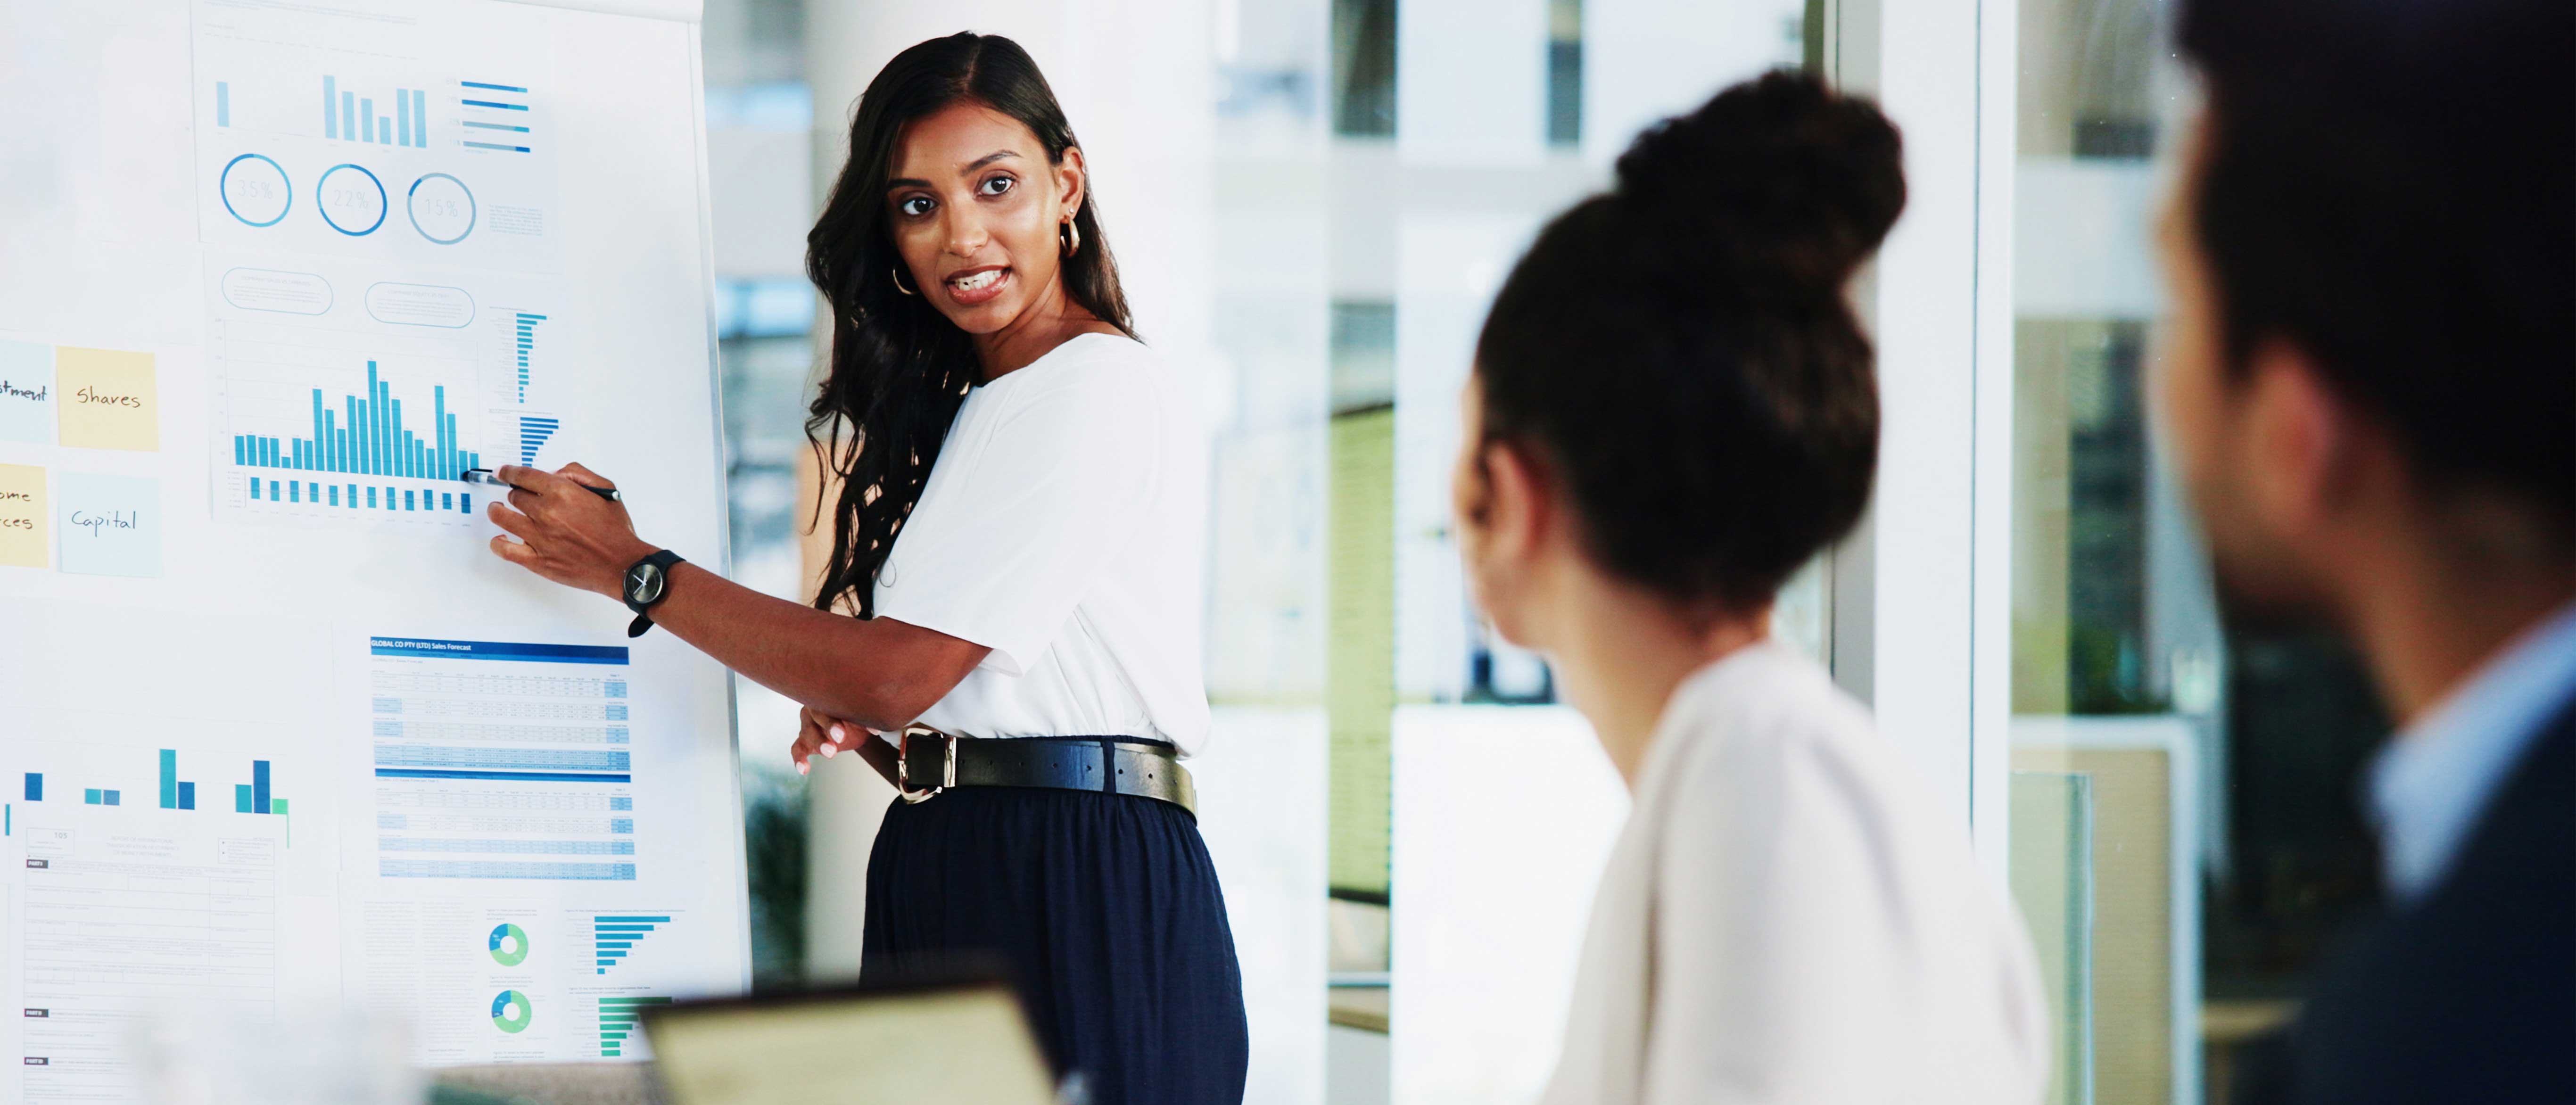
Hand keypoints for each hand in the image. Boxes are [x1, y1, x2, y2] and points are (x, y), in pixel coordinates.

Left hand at [486, 463, 654, 598]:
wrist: (622, 564)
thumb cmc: (616, 531)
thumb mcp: (606, 490)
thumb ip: (578, 474)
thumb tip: (556, 473)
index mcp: (563, 493)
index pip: (524, 476)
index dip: (509, 472)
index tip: (503, 472)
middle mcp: (547, 513)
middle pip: (514, 496)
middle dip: (515, 494)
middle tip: (518, 497)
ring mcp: (539, 538)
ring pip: (502, 517)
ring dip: (497, 511)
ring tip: (498, 510)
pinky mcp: (537, 560)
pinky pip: (505, 550)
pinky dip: (498, 542)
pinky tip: (501, 538)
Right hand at [792, 705, 867, 774]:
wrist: (850, 725)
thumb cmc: (854, 716)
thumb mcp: (862, 717)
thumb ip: (867, 721)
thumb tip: (876, 730)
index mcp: (828, 698)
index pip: (830, 704)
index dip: (836, 717)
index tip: (844, 732)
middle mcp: (814, 709)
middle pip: (818, 716)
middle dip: (829, 727)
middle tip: (841, 739)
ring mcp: (807, 725)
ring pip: (808, 732)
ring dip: (819, 742)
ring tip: (830, 753)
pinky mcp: (803, 740)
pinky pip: (797, 748)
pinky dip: (799, 759)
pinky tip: (803, 770)